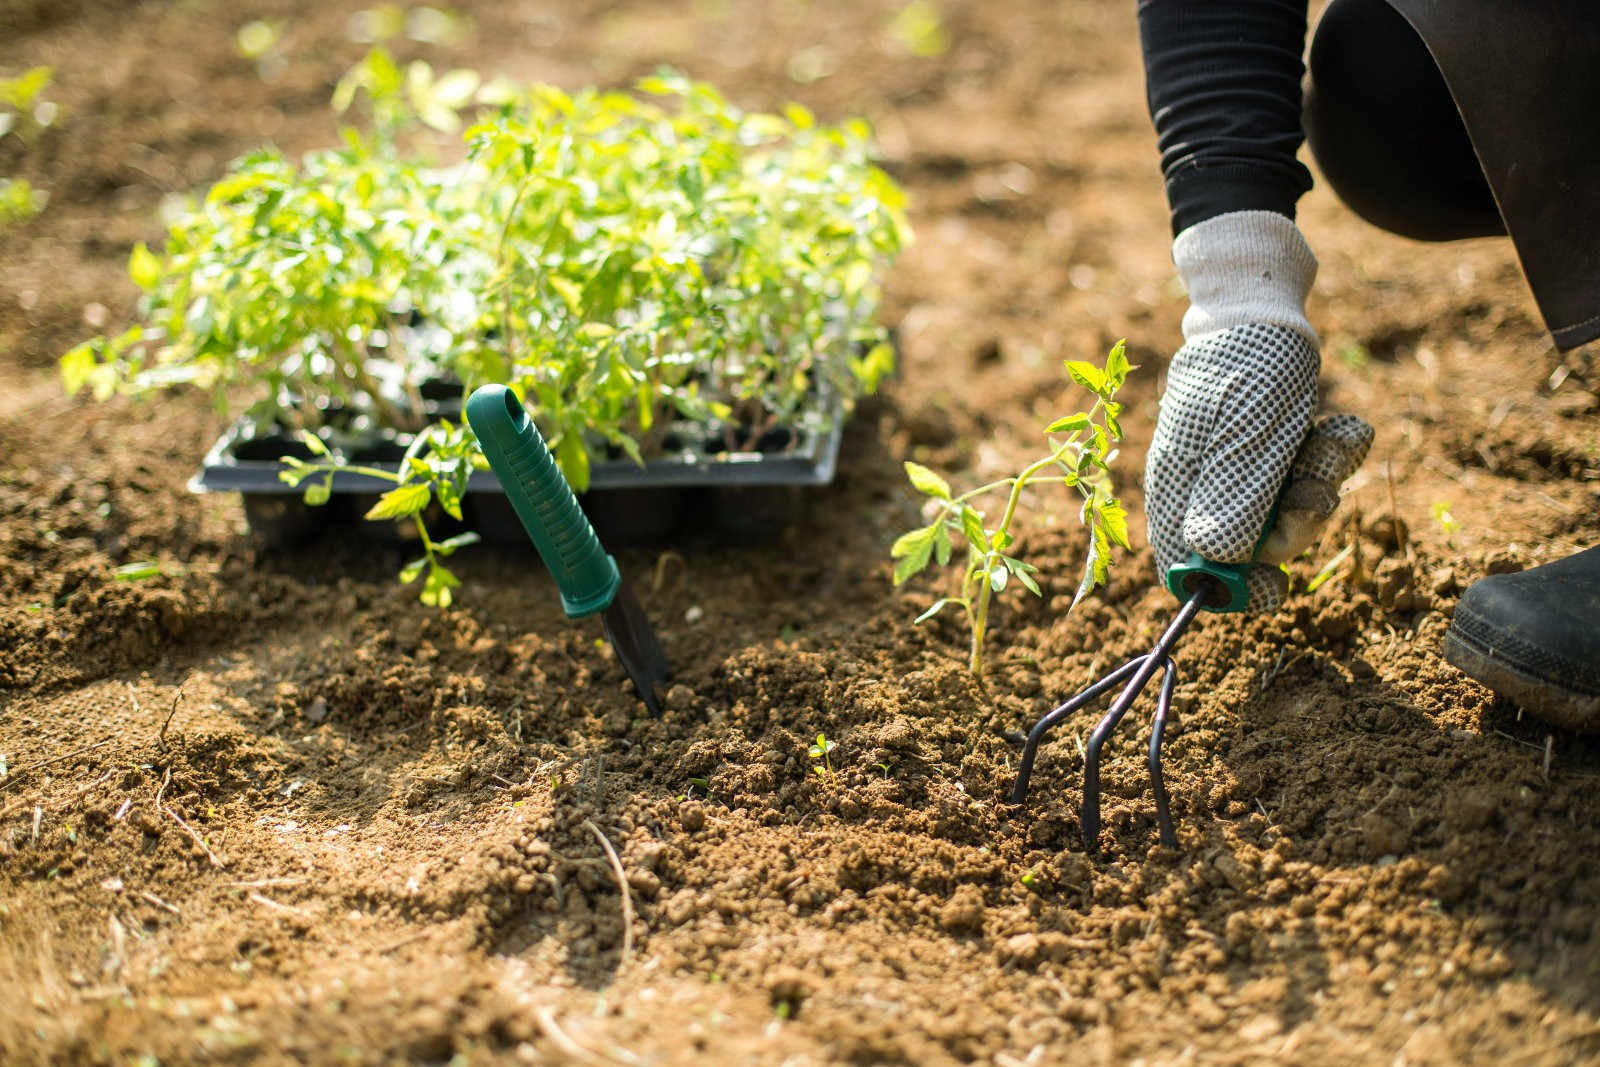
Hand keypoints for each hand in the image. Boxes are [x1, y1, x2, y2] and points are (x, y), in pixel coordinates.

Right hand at [1145, 211, 1372, 610]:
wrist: (1265, 301)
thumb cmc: (1249, 363)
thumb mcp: (1247, 434)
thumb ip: (1231, 499)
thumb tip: (1214, 563)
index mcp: (1180, 486)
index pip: (1184, 568)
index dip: (1229, 589)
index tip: (1276, 583)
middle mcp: (1203, 484)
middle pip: (1249, 549)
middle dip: (1296, 524)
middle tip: (1316, 488)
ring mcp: (1238, 467)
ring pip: (1286, 513)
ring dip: (1322, 481)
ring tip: (1332, 438)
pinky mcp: (1271, 449)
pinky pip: (1307, 476)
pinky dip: (1333, 455)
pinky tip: (1341, 426)